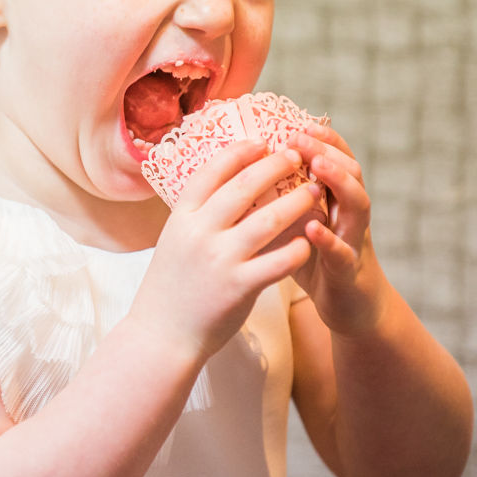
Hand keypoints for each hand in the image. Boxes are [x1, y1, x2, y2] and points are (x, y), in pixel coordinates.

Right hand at [131, 140, 317, 362]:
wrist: (161, 335)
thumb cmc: (172, 285)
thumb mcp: (176, 239)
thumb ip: (199, 214)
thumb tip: (229, 183)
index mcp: (181, 217)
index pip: (212, 171)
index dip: (239, 152)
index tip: (261, 141)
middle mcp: (199, 232)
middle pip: (244, 187)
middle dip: (275, 166)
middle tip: (296, 156)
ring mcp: (219, 259)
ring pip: (268, 219)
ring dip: (296, 202)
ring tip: (315, 191)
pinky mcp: (239, 287)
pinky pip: (278, 261)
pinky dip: (297, 247)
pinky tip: (310, 239)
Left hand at [288, 124, 387, 335]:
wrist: (349, 310)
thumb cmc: (315, 261)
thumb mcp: (297, 223)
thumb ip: (283, 198)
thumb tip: (245, 170)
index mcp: (335, 200)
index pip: (335, 158)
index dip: (321, 139)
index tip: (297, 124)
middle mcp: (350, 215)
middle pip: (351, 172)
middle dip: (328, 151)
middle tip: (302, 138)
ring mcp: (355, 242)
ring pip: (358, 205)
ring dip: (338, 182)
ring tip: (316, 167)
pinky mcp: (350, 273)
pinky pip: (343, 253)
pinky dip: (329, 240)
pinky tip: (312, 229)